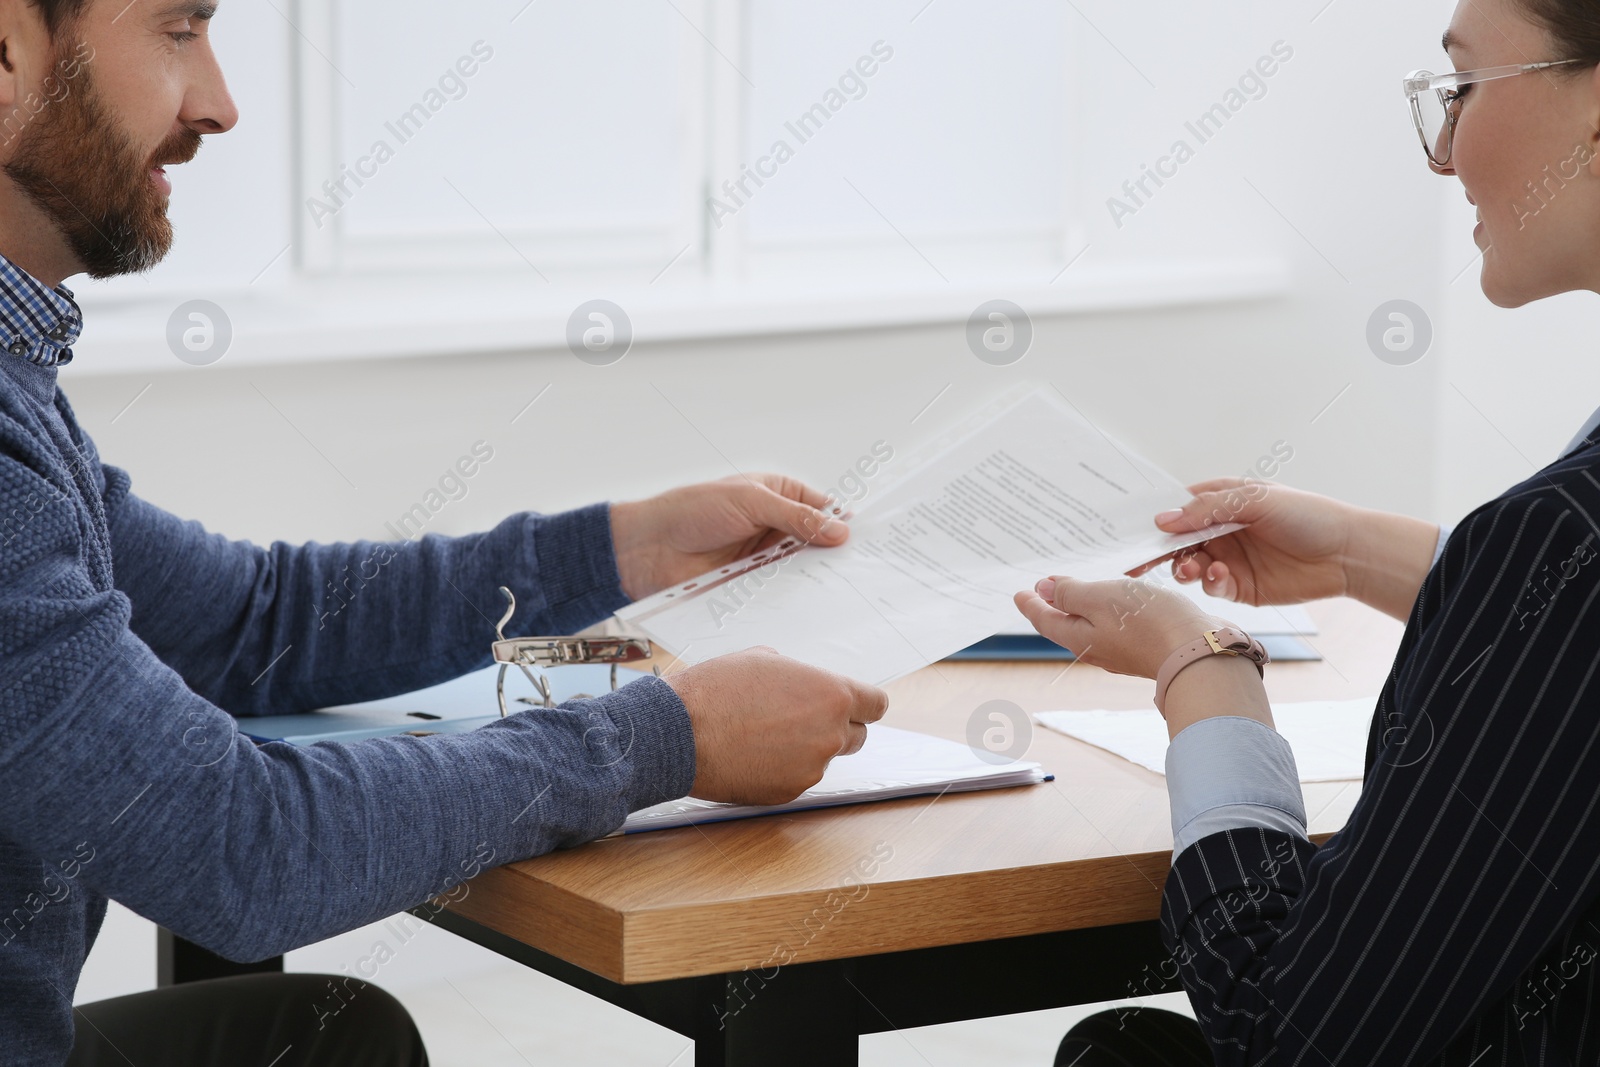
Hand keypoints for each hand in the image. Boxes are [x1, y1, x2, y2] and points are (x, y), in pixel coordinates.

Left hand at [610, 474, 847, 600]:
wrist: (648, 549)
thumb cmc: (693, 510)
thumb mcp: (750, 502)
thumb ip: (796, 516)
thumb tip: (839, 530)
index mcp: (779, 496)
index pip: (823, 509)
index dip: (845, 524)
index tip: (872, 541)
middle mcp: (776, 527)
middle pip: (818, 543)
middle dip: (838, 555)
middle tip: (868, 571)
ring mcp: (765, 559)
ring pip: (803, 570)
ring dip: (819, 580)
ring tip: (850, 593)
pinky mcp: (752, 586)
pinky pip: (782, 594)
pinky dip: (796, 600)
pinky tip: (816, 608)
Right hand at [663, 647, 889, 804]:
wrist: (679, 733)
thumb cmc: (716, 691)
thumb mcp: (761, 659)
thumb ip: (796, 673)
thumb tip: (798, 682)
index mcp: (832, 695)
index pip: (876, 705)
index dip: (864, 704)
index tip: (854, 706)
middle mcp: (830, 734)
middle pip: (856, 736)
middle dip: (836, 727)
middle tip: (800, 719)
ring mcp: (812, 768)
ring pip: (822, 758)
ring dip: (804, 749)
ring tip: (762, 735)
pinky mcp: (789, 792)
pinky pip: (797, 778)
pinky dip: (782, 769)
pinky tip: (752, 755)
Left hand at [1014, 574, 1221, 679]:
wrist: (1201, 652)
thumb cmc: (1149, 623)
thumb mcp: (1099, 598)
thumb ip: (1070, 594)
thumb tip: (1042, 591)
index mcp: (1079, 638)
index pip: (1045, 620)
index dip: (1030, 604)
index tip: (1019, 594)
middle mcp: (1098, 647)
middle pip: (1067, 624)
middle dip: (1054, 606)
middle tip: (1043, 589)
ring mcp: (1124, 648)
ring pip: (1095, 624)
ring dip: (1084, 605)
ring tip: (1077, 588)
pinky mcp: (1149, 643)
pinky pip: (1121, 623)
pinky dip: (1111, 608)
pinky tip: (1120, 599)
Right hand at [1132, 478, 1355, 605]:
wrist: (1347, 554)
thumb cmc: (1308, 516)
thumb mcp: (1254, 500)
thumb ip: (1207, 509)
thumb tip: (1163, 520)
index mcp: (1222, 502)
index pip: (1178, 508)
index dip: (1155, 519)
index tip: (1131, 530)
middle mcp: (1221, 530)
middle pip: (1176, 541)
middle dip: (1158, 551)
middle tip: (1139, 562)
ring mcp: (1228, 559)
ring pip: (1188, 565)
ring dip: (1182, 567)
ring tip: (1191, 567)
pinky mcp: (1238, 586)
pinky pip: (1210, 586)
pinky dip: (1208, 581)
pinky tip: (1218, 574)